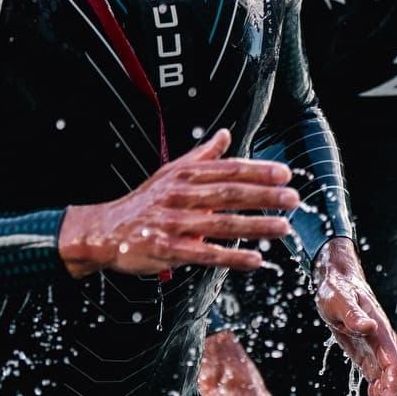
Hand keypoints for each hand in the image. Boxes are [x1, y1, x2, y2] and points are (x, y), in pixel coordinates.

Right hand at [60, 129, 296, 277]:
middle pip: (229, 193)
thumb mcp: (170, 172)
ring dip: (255, 225)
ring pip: (221, 223)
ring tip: (282, 227)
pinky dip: (232, 257)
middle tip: (292, 198)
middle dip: (264, 195)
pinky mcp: (169, 249)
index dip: (258, 171)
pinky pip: (206, 254)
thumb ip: (202, 156)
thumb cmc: (143, 203)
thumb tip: (225, 135)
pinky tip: (255, 260)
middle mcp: (180, 196)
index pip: (227, 169)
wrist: (104, 230)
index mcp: (184, 175)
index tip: (284, 174)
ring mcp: (174, 223)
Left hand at [311, 238, 396, 395]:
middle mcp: (385, 349)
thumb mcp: (339, 299)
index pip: (393, 373)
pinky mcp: (367, 359)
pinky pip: (375, 388)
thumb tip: (368, 327)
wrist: (336, 279)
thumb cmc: (337, 288)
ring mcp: (378, 356)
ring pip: (384, 392)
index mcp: (383, 337)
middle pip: (391, 388)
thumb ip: (354, 314)